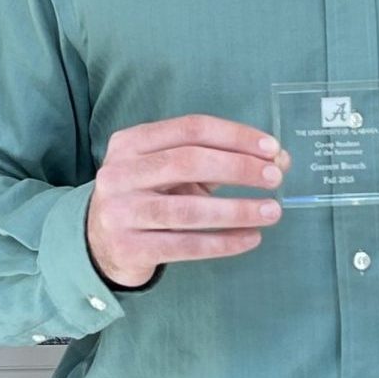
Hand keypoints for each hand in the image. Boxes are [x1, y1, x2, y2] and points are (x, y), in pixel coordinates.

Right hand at [87, 114, 288, 288]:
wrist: (99, 243)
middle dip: (238, 167)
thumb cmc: (148, 196)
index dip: (234, 136)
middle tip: (275, 177)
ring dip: (237, 209)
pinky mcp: (129, 248)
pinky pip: (185, 246)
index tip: (272, 148)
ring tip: (272, 211)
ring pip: (188, 209)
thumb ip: (220, 161)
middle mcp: (119, 173)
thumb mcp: (172, 171)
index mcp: (131, 142)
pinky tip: (250, 238)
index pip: (191, 128)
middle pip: (188, 162)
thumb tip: (279, 159)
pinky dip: (223, 242)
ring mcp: (120, 212)